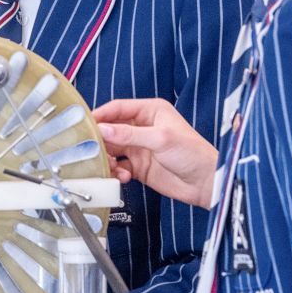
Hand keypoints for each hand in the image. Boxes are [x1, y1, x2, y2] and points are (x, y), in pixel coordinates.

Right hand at [94, 98, 217, 208]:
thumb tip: (103, 129)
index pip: (117, 108)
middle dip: (101, 140)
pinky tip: (123, 176)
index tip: (85, 124)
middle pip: (110, 129)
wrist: (206, 183)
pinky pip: (118, 166)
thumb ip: (129, 134)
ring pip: (111, 149)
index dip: (100, 115)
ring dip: (107, 158)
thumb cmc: (193, 154)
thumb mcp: (160, 139)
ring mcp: (139, 147)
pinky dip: (116, 172)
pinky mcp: (138, 166)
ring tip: (111, 166)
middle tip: (92, 149)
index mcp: (150, 111)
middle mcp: (142, 127)